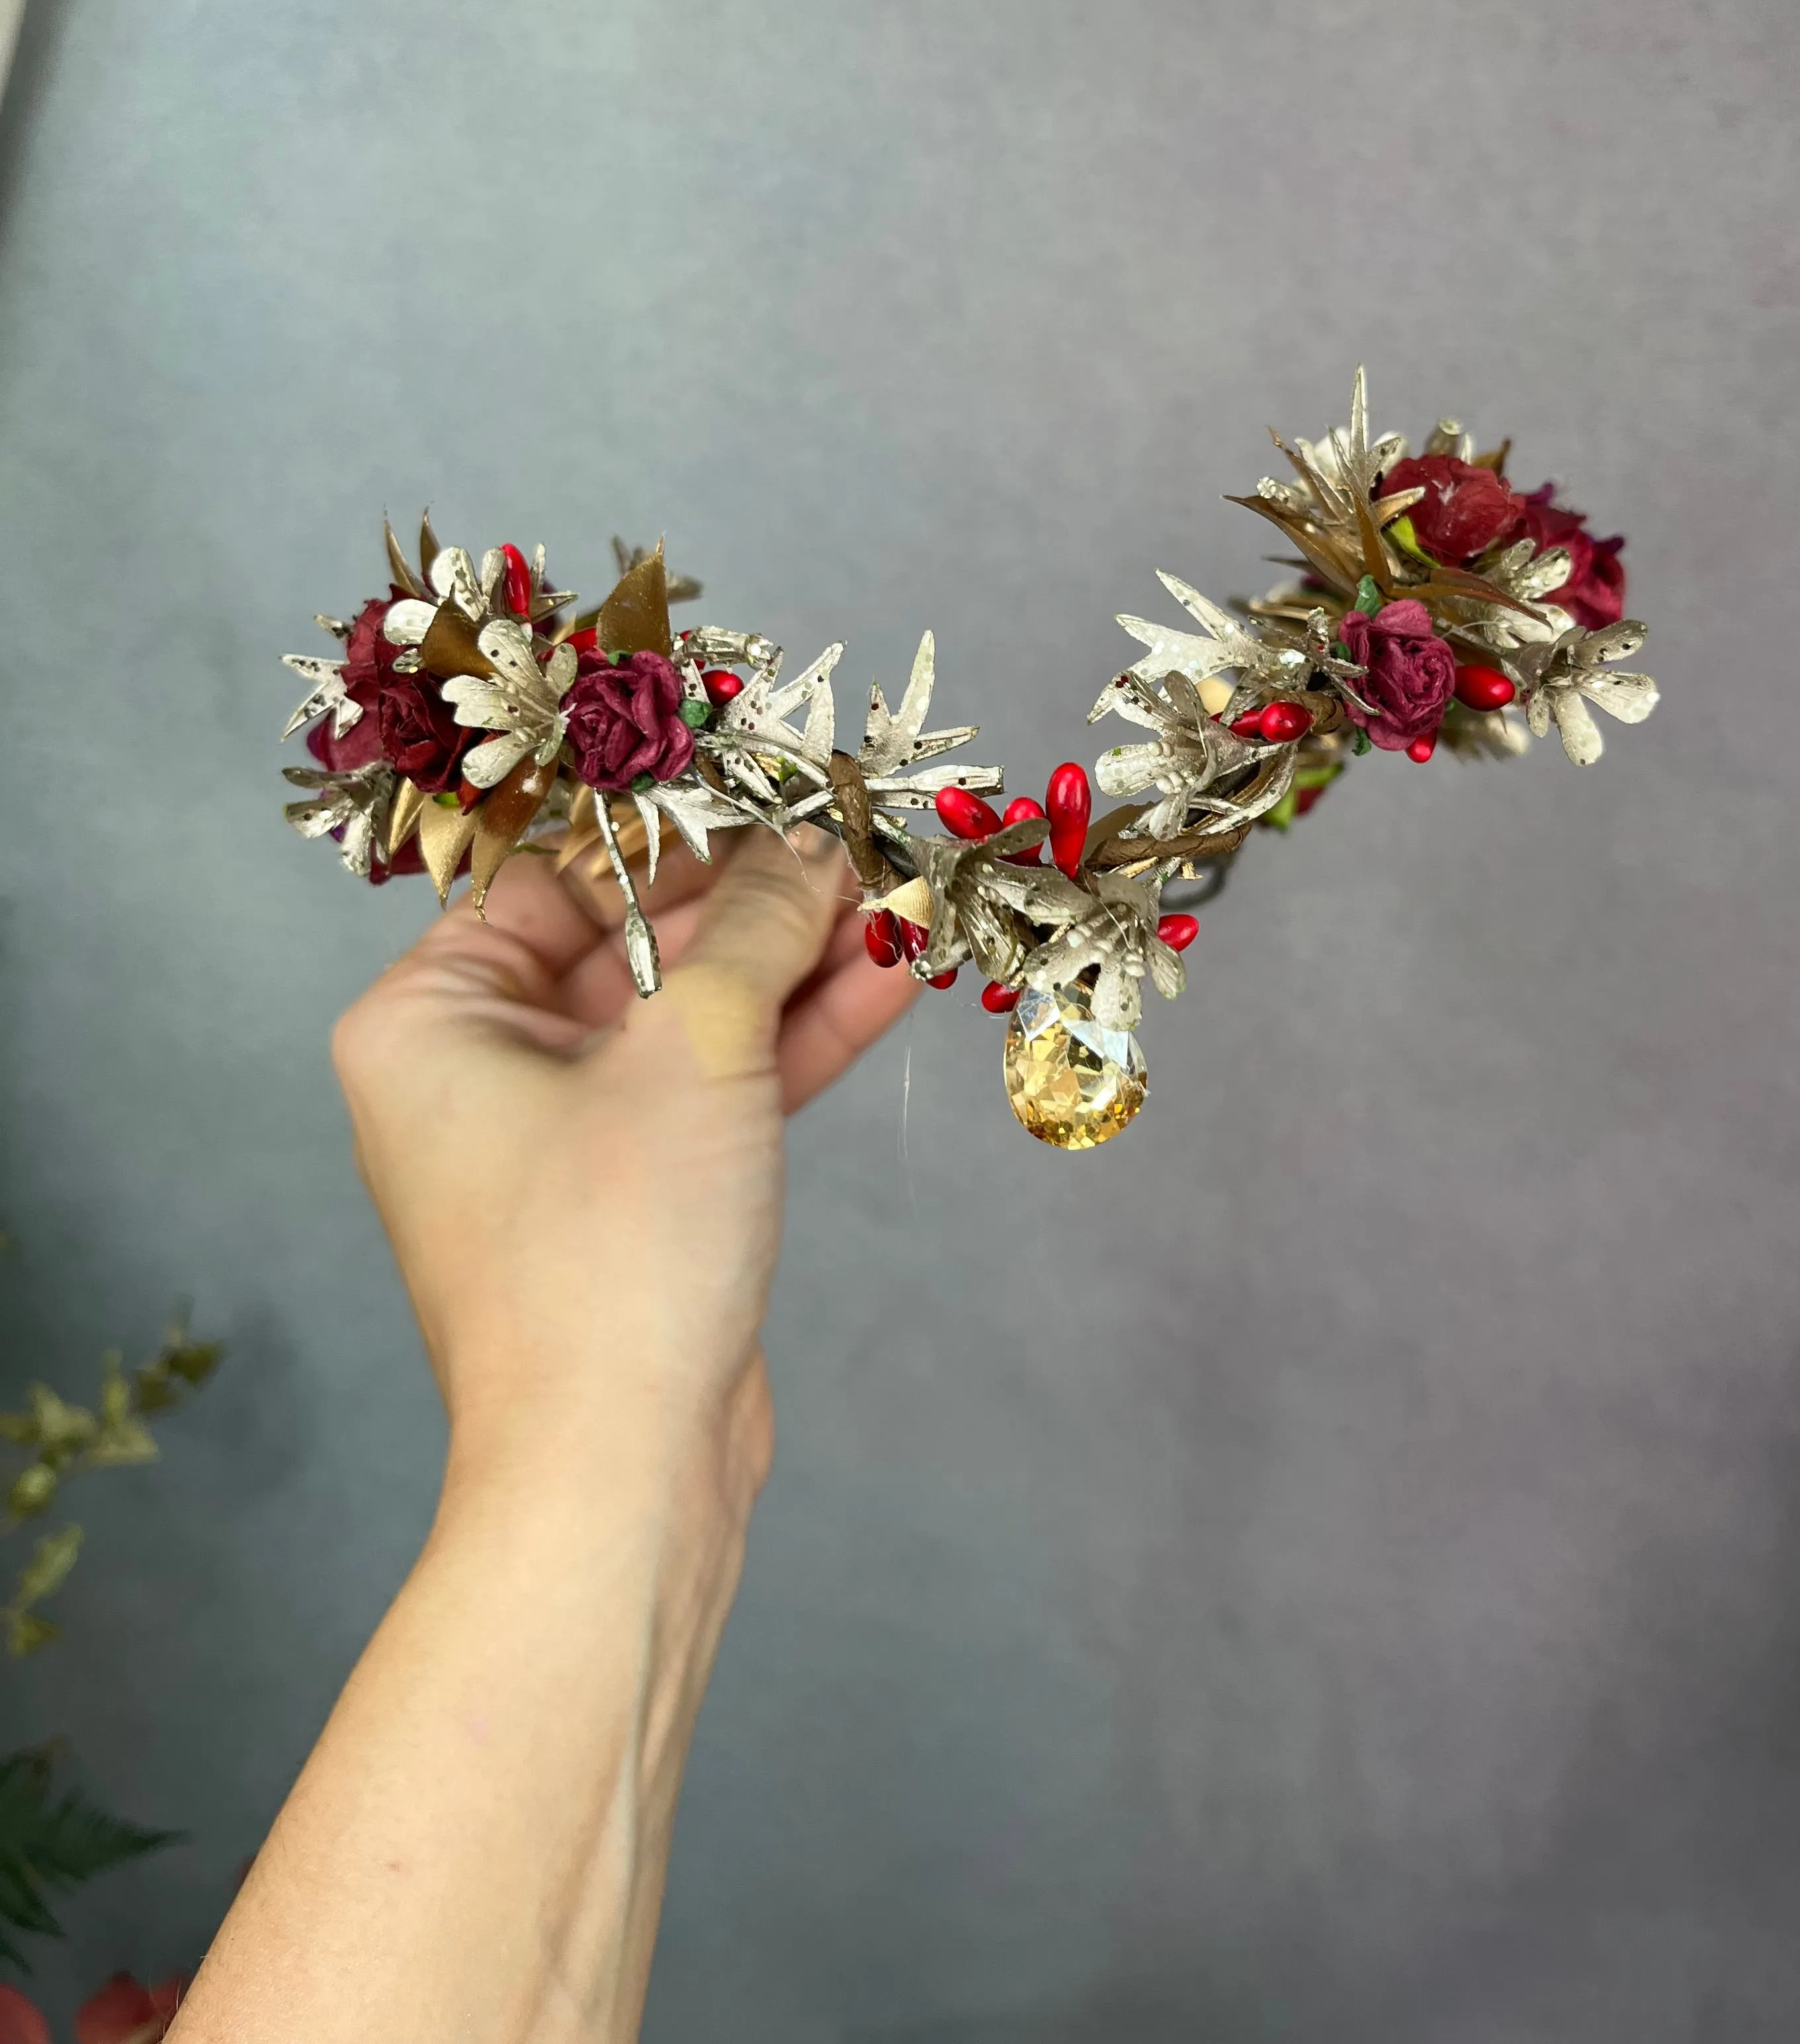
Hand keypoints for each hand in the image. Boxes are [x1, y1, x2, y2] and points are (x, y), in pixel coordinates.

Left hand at [331, 822, 913, 1519]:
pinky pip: (720, 1086)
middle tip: (863, 844)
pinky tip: (890, 978)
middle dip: (761, 901)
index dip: (670, 832)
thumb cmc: (609, 1251)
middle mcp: (480, 1070)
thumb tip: (814, 846)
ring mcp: (565, 1137)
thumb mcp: (693, 1047)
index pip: (557, 876)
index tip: (775, 794)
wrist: (619, 1471)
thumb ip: (761, 929)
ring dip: (799, 964)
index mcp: (430, 1018)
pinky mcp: (642, 1194)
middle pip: (635, 941)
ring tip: (904, 900)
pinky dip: (798, 1039)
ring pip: (692, 1016)